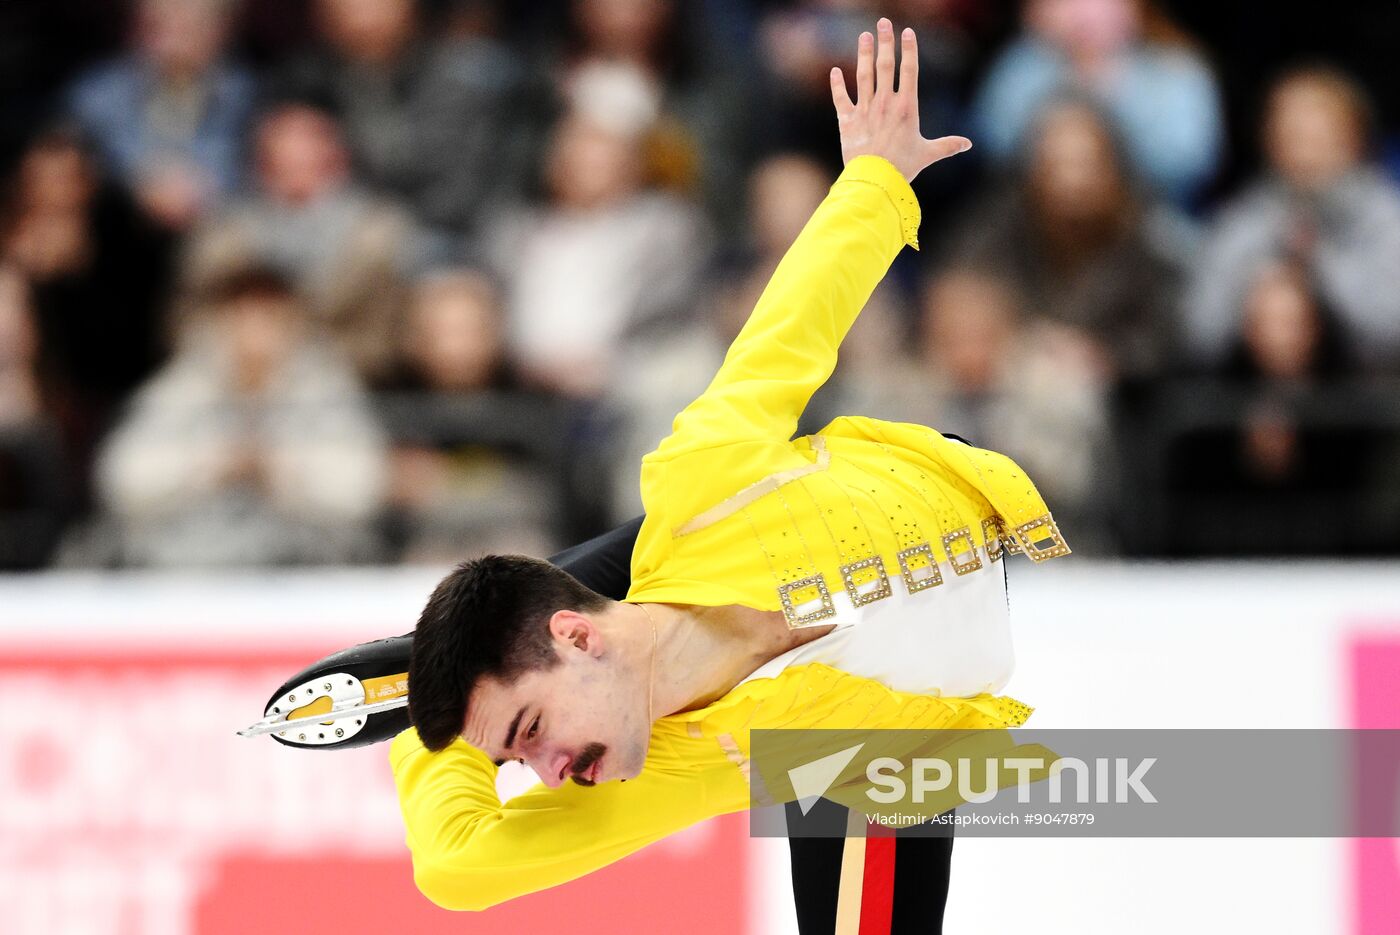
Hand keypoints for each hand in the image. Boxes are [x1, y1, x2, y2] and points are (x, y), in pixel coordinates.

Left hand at [829, 18, 970, 182]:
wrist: (874, 180)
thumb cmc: (903, 167)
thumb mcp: (928, 154)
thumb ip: (947, 145)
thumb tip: (968, 144)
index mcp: (906, 106)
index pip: (910, 70)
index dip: (909, 49)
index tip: (908, 32)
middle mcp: (885, 103)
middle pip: (885, 65)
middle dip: (885, 42)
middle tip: (883, 22)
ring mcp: (865, 110)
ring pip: (863, 76)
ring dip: (863, 54)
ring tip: (864, 36)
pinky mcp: (847, 121)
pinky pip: (841, 99)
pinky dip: (837, 85)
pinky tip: (835, 71)